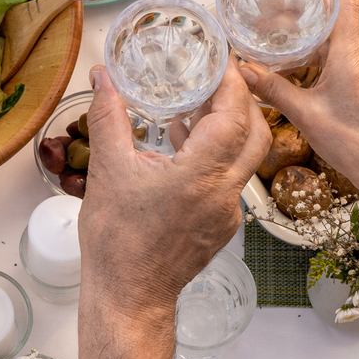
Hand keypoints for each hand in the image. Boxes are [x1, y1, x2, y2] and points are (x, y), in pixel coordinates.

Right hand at [78, 61, 269, 316]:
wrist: (128, 297)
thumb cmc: (117, 242)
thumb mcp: (108, 170)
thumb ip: (109, 117)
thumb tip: (104, 78)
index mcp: (201, 176)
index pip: (234, 116)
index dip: (232, 83)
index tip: (222, 61)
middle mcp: (225, 194)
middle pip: (255, 134)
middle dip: (241, 101)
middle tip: (216, 80)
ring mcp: (228, 213)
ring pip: (246, 158)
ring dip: (229, 129)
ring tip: (195, 108)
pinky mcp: (222, 227)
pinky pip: (231, 180)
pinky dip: (217, 156)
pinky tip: (183, 149)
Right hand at [240, 0, 358, 198]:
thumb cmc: (355, 143)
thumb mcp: (305, 115)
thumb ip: (274, 90)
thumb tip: (246, 71)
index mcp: (350, 56)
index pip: (344, 3)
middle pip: (340, 17)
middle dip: (311, 11)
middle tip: (282, 9)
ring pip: (340, 39)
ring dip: (316, 36)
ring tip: (285, 39)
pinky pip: (343, 57)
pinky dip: (322, 55)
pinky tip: (301, 68)